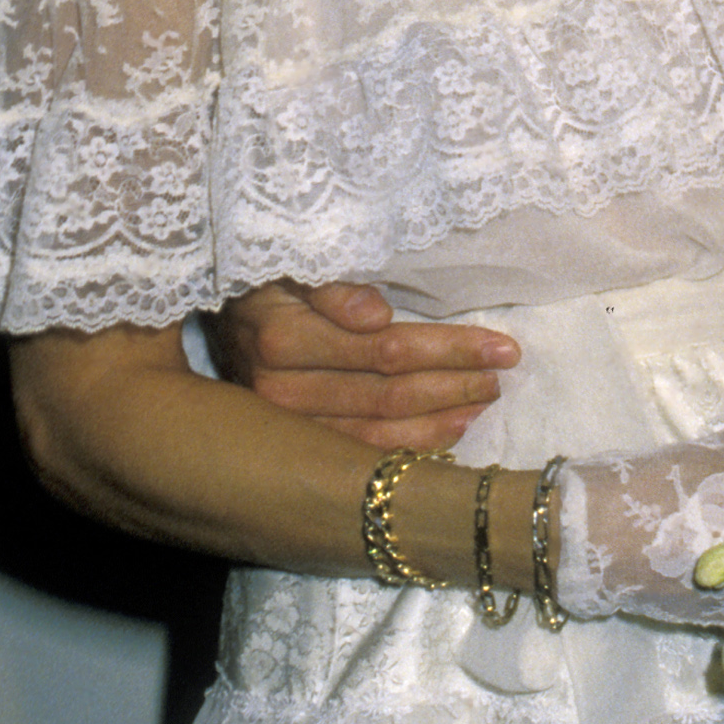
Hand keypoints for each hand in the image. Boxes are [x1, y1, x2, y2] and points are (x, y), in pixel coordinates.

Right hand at [213, 281, 518, 453]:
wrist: (219, 329)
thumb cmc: (270, 288)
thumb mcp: (292, 269)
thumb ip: (331, 288)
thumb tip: (374, 313)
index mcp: (283, 340)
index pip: (386, 350)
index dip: (450, 350)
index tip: (503, 347)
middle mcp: (281, 392)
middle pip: (390, 393)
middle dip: (456, 383)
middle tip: (504, 373)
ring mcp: (287, 429)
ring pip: (381, 434)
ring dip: (442, 419)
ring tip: (486, 401)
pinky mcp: (295, 449)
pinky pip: (363, 455)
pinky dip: (413, 446)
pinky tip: (450, 434)